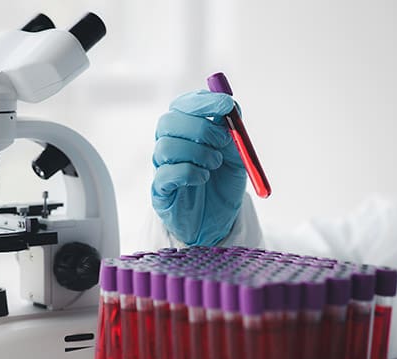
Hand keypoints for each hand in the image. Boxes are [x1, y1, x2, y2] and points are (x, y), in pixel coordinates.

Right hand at [151, 90, 246, 245]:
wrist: (218, 219)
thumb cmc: (222, 183)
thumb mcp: (236, 154)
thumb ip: (233, 132)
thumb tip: (231, 107)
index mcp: (184, 131)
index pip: (182, 105)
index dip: (203, 101)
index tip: (226, 105)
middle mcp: (169, 144)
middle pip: (169, 121)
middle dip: (200, 127)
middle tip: (223, 140)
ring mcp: (161, 167)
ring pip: (166, 146)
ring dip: (197, 152)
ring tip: (214, 164)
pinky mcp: (160, 190)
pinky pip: (166, 174)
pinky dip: (189, 172)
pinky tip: (202, 178)